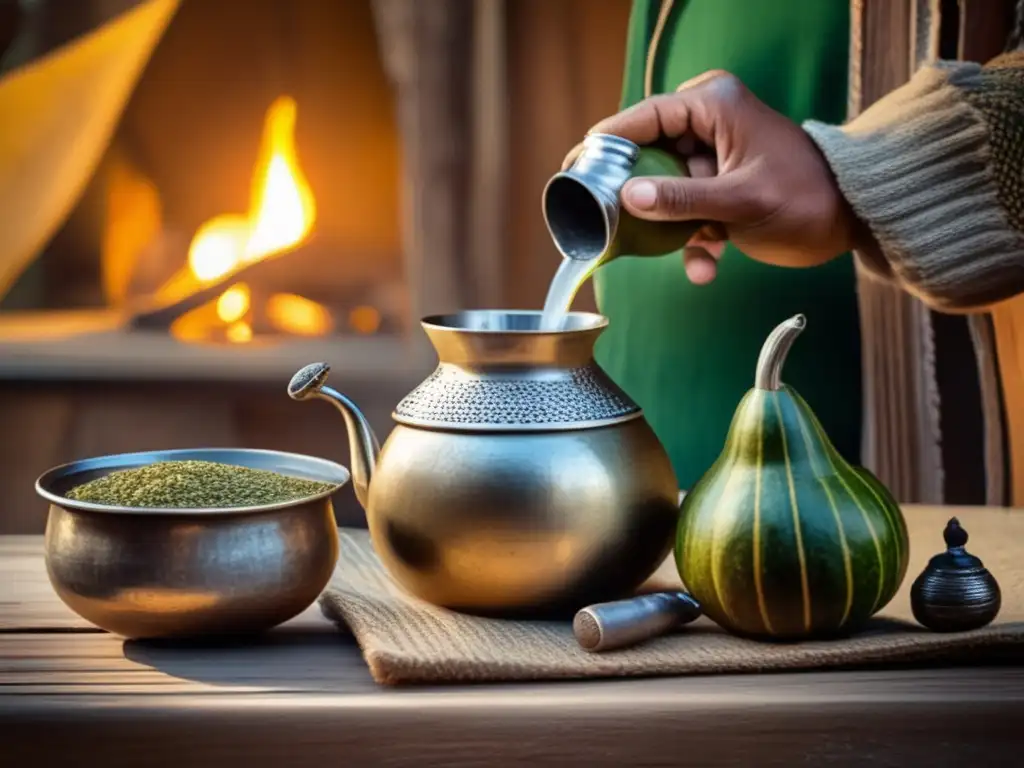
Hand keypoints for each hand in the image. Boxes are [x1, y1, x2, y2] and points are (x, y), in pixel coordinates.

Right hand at [563, 71, 864, 283]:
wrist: (849, 222)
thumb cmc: (806, 198)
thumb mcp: (740, 200)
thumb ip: (682, 199)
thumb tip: (627, 199)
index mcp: (712, 106)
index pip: (643, 118)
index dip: (605, 144)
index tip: (574, 170)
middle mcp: (706, 125)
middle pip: (645, 157)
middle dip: (636, 199)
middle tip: (604, 223)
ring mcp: (710, 158)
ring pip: (662, 192)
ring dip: (670, 231)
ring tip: (688, 256)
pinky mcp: (715, 189)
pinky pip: (685, 213)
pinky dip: (692, 243)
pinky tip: (707, 266)